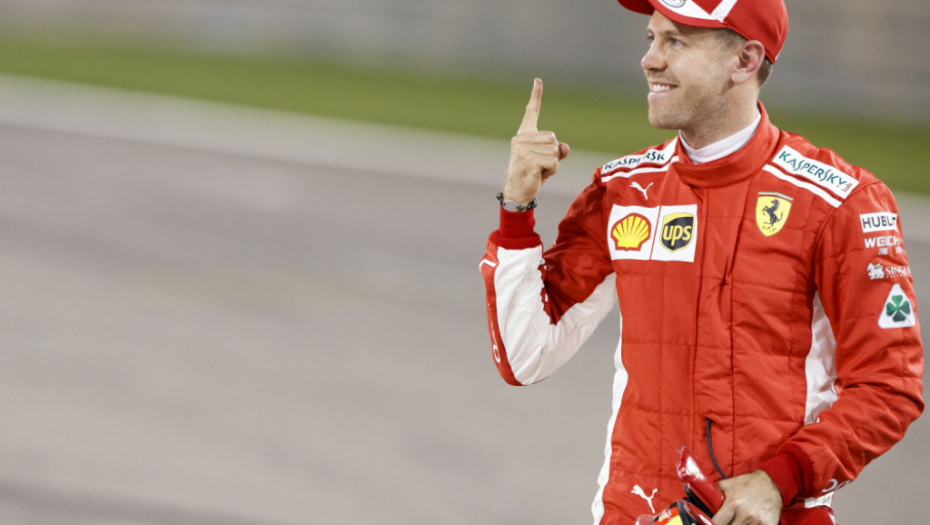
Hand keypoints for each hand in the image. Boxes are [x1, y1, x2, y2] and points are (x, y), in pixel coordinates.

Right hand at [502, 78, 569, 204]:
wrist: (516, 194)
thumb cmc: (531, 176)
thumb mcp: (546, 161)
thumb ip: (556, 151)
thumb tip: (564, 147)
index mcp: (523, 136)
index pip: (531, 113)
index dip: (536, 96)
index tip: (538, 80)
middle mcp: (521, 139)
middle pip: (554, 139)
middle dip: (553, 155)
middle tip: (539, 167)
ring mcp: (523, 149)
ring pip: (555, 151)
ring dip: (552, 165)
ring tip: (538, 171)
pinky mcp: (529, 159)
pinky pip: (554, 162)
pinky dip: (551, 172)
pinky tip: (538, 176)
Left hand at [712, 470, 781, 524]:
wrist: (771, 483)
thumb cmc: (747, 484)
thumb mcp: (728, 484)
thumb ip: (714, 493)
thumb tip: (700, 499)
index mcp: (733, 503)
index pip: (717, 522)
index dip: (713, 524)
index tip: (711, 523)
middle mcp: (746, 513)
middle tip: (727, 521)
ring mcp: (758, 521)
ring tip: (737, 521)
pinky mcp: (769, 524)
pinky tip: (749, 523)